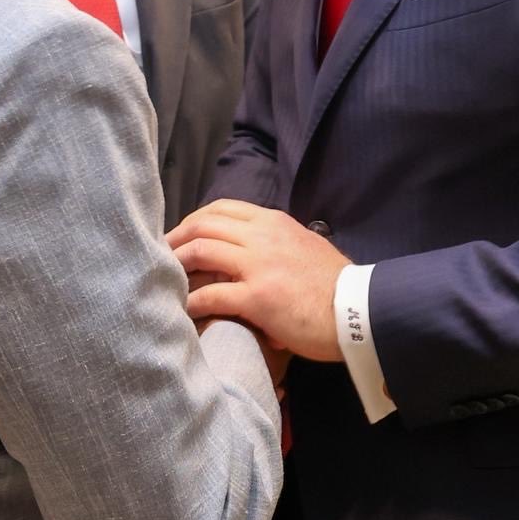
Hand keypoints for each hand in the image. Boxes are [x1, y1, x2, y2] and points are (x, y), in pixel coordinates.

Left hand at [169, 200, 348, 362]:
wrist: (358, 311)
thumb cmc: (335, 285)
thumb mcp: (305, 247)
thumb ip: (277, 243)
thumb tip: (257, 252)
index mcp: (273, 222)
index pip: (222, 208)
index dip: (194, 220)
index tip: (181, 235)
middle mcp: (262, 236)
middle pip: (204, 225)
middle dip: (176, 238)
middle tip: (161, 256)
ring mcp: (258, 265)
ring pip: (201, 251)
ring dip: (176, 264)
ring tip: (164, 279)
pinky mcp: (256, 297)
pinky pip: (211, 294)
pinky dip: (191, 301)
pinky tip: (183, 310)